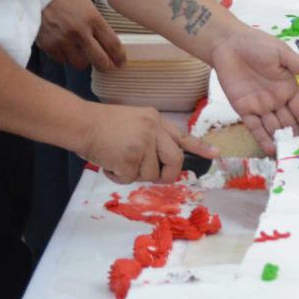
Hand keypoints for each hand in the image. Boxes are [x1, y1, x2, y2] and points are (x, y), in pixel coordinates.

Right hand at [37, 0, 125, 70]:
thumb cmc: (68, 0)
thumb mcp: (89, 8)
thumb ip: (98, 26)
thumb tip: (108, 46)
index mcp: (93, 19)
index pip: (112, 44)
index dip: (119, 57)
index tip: (121, 62)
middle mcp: (79, 31)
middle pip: (99, 60)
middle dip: (106, 66)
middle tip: (107, 66)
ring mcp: (63, 40)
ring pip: (80, 64)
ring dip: (84, 61)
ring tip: (82, 53)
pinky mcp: (49, 46)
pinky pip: (63, 61)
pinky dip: (67, 58)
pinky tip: (67, 49)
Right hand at [79, 103, 216, 184]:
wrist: (81, 123)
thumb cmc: (103, 125)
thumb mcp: (135, 122)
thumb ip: (152, 138)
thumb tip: (163, 164)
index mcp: (156, 120)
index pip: (183, 136)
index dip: (200, 148)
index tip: (216, 155)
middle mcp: (153, 129)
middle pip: (175, 160)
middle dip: (167, 175)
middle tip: (155, 177)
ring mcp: (143, 143)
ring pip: (150, 174)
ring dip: (134, 175)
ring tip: (118, 161)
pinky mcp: (130, 157)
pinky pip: (130, 178)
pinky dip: (118, 177)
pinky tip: (109, 163)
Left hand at [207, 27, 298, 154]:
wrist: (228, 44)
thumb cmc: (257, 44)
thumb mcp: (282, 54)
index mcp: (289, 87)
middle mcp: (276, 100)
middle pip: (289, 122)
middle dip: (296, 137)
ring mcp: (260, 106)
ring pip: (273, 128)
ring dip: (281, 141)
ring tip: (290, 157)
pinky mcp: (243, 109)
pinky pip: (255, 127)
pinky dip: (263, 139)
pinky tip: (271, 150)